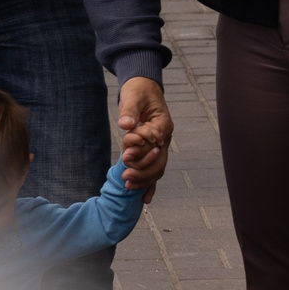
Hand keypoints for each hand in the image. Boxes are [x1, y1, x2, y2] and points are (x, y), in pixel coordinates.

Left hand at [116, 77, 172, 200]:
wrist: (143, 90)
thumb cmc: (138, 92)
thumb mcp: (133, 96)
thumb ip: (129, 111)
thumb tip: (126, 125)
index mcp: (163, 123)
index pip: (157, 140)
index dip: (142, 149)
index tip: (125, 154)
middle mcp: (165, 138)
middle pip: (160, 160)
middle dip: (143, 169)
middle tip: (124, 174)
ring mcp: (160, 146)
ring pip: (158, 169)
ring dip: (144, 179)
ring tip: (127, 184)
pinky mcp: (153, 152)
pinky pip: (154, 171)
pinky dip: (150, 185)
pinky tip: (145, 199)